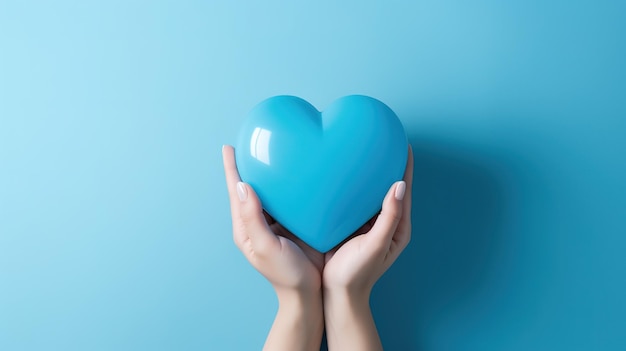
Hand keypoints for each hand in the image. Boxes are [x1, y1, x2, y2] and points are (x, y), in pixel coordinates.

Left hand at [222, 145, 323, 350]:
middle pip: (250, 188)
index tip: (229, 147)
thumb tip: (243, 186)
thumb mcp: (265, 246)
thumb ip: (253, 217)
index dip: (232, 169)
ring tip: (272, 153)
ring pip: (269, 192)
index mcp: (246, 228)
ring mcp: (276, 223)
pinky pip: (288, 200)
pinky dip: (289, 186)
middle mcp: (258, 222)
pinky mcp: (294, 224)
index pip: (236, 192)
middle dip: (248, 166)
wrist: (309, 293)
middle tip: (251, 143)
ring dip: (270, 174)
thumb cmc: (285, 274)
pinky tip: (297, 175)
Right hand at [323, 146, 413, 350]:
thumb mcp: (376, 244)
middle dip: (387, 166)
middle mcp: (385, 223)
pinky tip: (343, 176)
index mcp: (397, 227)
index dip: (405, 167)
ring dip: (369, 175)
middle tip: (381, 142)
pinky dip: (353, 188)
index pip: (404, 190)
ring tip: (363, 153)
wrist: (337, 294)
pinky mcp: (352, 226)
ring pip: (371, 193)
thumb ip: (389, 216)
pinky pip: (355, 202)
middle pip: (389, 188)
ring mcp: (369, 224)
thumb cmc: (357, 273)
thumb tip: (399, 185)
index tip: (404, 144)